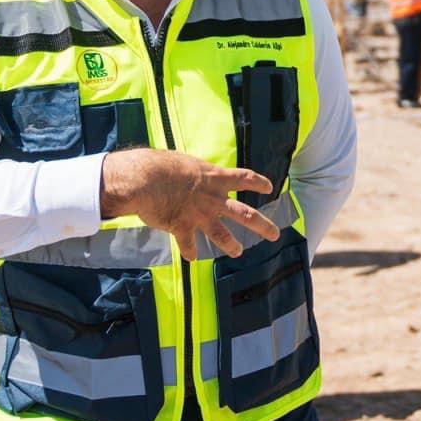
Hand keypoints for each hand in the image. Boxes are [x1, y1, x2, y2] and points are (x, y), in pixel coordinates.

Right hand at [101, 149, 277, 260]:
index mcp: (215, 178)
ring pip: (222, 235)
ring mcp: (199, 215)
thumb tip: (191, 173)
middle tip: (275, 234)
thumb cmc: (161, 165)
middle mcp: (212, 199)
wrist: (145, 179)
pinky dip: (190, 251)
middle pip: (245, 214)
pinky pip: (189, 245)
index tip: (269, 187)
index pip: (244, 178)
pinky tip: (191, 257)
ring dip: (231, 245)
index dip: (259, 183)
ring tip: (238, 252)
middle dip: (263, 226)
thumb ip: (194, 173)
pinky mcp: (182, 227)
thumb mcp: (186, 163)